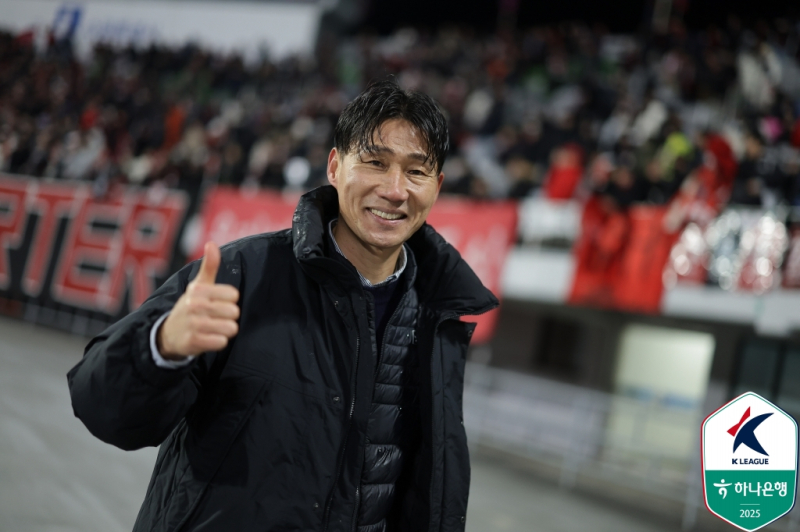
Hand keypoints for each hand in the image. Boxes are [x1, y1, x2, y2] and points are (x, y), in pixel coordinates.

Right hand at [157, 242, 239, 358]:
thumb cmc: (190, 306)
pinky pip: (222, 342)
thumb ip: (209, 266)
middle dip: (229, 317)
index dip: (229, 301)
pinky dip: (219, 342)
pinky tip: (209, 338)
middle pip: (234, 312)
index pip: (233, 295)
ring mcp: (193, 324)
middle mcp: (194, 305)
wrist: (168, 334)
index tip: (218, 302)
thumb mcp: (198, 285)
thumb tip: (211, 244)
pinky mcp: (193, 341)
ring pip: (230, 328)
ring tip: (214, 328)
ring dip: (225, 330)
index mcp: (198, 290)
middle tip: (216, 317)